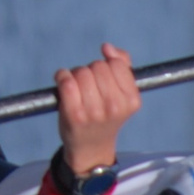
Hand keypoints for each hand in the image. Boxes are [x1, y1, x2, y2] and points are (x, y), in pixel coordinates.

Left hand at [54, 44, 140, 172]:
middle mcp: (115, 107)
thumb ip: (122, 64)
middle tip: (89, 86)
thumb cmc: (106, 115)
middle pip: (97, 66)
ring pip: (81, 72)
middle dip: (91, 71)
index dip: (107, 66)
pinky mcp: (74, 114)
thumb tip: (107, 48)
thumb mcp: (123, 93)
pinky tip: (63, 82)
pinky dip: (62, 76)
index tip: (103, 78)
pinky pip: (66, 81)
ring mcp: (94, 112)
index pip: (116, 64)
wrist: (91, 146)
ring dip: (76, 74)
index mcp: (131, 100)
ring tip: (78, 88)